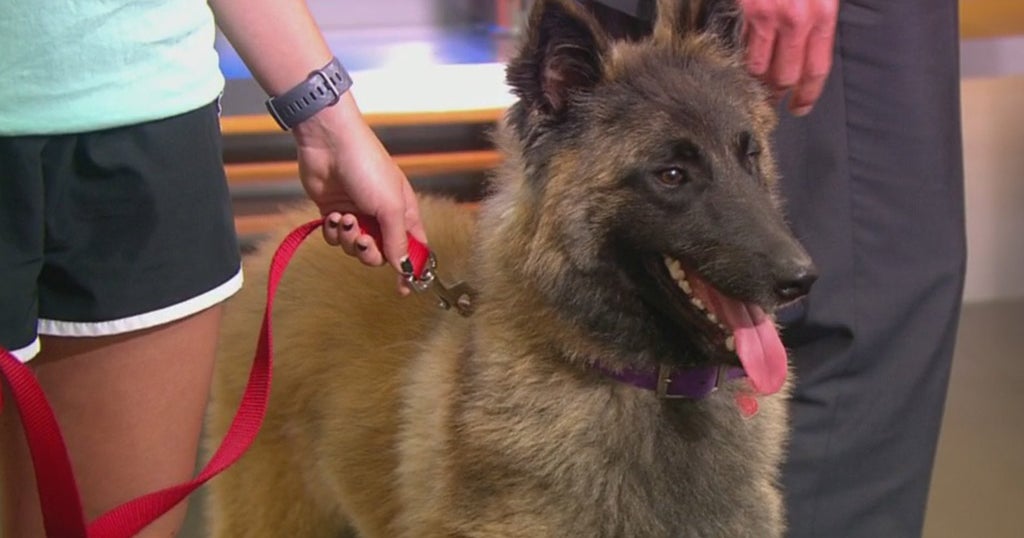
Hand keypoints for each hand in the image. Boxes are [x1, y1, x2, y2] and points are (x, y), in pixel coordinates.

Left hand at [291, 93, 426, 286]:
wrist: (330, 144)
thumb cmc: (368, 167)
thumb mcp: (390, 207)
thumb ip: (397, 240)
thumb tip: (404, 267)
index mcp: (404, 213)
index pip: (413, 248)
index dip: (410, 268)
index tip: (405, 289)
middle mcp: (382, 217)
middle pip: (381, 254)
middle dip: (371, 251)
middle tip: (364, 239)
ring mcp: (359, 216)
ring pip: (355, 248)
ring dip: (349, 239)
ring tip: (345, 219)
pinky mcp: (335, 214)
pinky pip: (336, 238)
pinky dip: (334, 232)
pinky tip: (333, 217)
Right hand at [737, 0, 838, 115]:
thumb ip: (818, 20)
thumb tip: (810, 51)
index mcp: (822, 14)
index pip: (815, 69)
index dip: (807, 94)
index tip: (800, 107)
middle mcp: (795, 19)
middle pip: (785, 76)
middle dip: (777, 93)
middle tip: (772, 101)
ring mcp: (767, 16)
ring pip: (758, 67)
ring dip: (755, 79)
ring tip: (752, 84)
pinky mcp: (744, 10)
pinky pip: (741, 46)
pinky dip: (741, 56)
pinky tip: (740, 59)